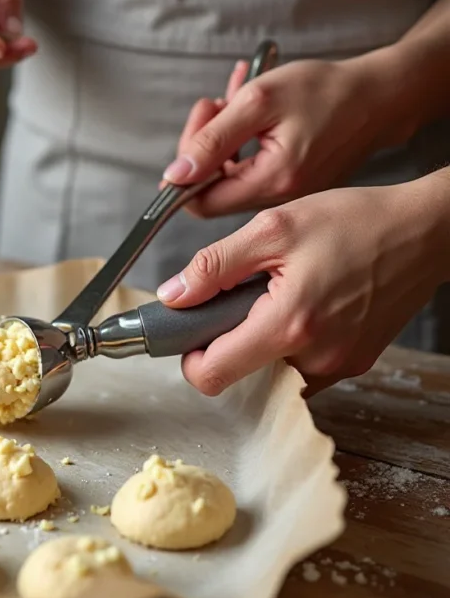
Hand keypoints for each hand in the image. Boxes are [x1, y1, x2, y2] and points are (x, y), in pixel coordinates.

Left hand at [155, 171, 449, 396]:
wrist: (426, 232)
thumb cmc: (355, 222)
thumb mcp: (272, 229)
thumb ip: (214, 266)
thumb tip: (173, 296)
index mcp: (289, 326)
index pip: (212, 376)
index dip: (190, 357)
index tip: (191, 330)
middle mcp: (315, 359)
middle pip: (240, 375)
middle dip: (227, 343)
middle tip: (237, 300)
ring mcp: (338, 367)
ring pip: (269, 373)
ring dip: (260, 343)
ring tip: (277, 296)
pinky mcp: (353, 365)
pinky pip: (300, 368)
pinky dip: (288, 345)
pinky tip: (301, 307)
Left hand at [163, 51, 410, 216]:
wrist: (380, 95)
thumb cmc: (326, 91)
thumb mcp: (258, 102)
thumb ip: (211, 140)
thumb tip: (175, 174)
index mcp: (269, 183)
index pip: (199, 203)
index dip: (185, 171)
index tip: (197, 130)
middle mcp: (276, 198)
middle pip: (210, 187)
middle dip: (203, 143)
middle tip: (214, 104)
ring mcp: (284, 193)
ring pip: (228, 172)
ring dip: (220, 133)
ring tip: (234, 98)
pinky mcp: (289, 183)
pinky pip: (248, 164)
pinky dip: (240, 135)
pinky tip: (248, 106)